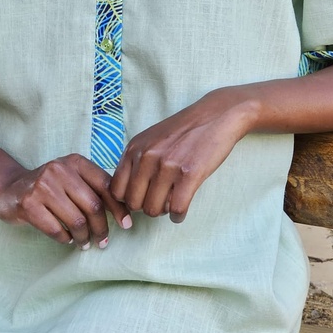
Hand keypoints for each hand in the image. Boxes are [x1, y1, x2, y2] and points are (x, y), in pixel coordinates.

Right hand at [0, 153, 131, 249]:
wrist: (9, 188)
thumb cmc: (48, 187)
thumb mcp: (71, 178)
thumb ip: (93, 188)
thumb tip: (122, 211)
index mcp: (75, 162)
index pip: (106, 185)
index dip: (119, 208)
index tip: (127, 224)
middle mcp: (60, 170)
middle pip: (93, 206)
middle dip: (101, 228)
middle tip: (103, 241)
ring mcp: (42, 186)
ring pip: (76, 221)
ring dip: (84, 237)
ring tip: (85, 243)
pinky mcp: (29, 204)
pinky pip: (57, 230)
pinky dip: (65, 239)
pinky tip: (67, 239)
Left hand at [111, 88, 256, 222]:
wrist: (216, 116)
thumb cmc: (184, 131)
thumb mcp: (151, 139)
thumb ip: (136, 161)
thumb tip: (127, 194)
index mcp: (134, 148)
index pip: (116, 190)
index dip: (128, 200)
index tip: (141, 199)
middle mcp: (146, 157)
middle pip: (134, 203)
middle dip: (145, 208)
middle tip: (159, 203)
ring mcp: (167, 166)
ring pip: (153, 209)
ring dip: (163, 212)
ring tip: (171, 205)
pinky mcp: (189, 174)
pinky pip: (177, 209)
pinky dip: (178, 216)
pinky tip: (181, 212)